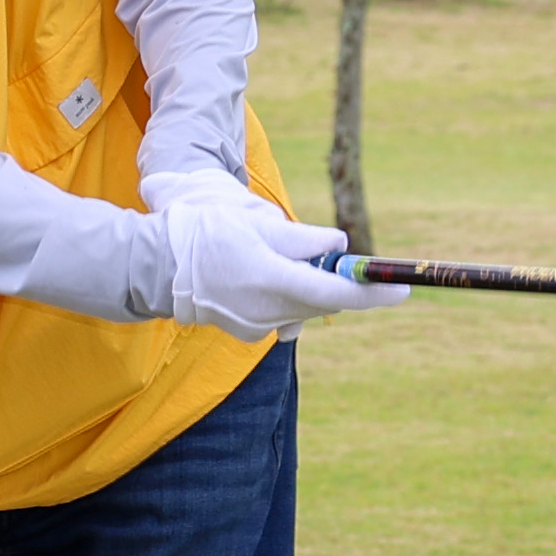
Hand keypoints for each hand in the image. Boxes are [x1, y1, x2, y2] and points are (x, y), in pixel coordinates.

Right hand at [140, 162, 375, 343]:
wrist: (152, 265)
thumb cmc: (202, 235)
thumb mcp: (255, 224)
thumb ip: (302, 239)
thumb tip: (337, 247)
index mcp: (275, 282)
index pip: (337, 292)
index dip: (373, 292)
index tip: (403, 289)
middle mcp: (270, 312)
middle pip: (323, 300)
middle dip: (331, 279)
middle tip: (322, 254)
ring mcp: (256, 326)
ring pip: (301, 306)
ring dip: (303, 285)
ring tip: (272, 258)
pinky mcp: (245, 331)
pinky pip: (279, 314)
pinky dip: (281, 296)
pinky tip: (257, 278)